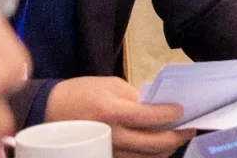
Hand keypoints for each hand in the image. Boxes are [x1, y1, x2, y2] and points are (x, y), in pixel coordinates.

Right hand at [44, 76, 194, 157]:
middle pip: (154, 144)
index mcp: (114, 112)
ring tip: (178, 137)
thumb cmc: (80, 93)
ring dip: (167, 149)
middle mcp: (113, 136)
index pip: (152, 117)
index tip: (182, 110)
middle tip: (190, 128)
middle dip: (177, 137)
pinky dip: (150, 156)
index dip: (172, 115)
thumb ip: (136, 97)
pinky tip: (159, 146)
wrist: (47, 112)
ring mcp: (108, 151)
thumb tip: (159, 107)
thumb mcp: (110, 85)